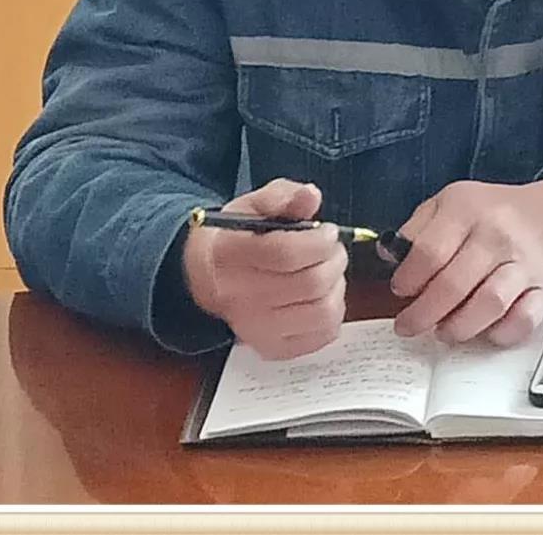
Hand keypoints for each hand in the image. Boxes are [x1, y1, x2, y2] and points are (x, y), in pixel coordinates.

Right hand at [182, 179, 346, 358]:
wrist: (206, 276)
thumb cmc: (235, 237)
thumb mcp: (253, 205)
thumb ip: (283, 196)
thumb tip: (311, 196)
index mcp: (231, 255)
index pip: (285, 254)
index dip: (318, 241)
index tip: (327, 231)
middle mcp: (240, 297)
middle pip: (309, 284)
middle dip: (334, 260)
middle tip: (333, 249)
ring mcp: (256, 328)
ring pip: (321, 313)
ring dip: (337, 287)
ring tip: (329, 271)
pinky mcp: (272, 347)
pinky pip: (321, 336)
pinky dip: (333, 314)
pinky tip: (322, 296)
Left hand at [389, 177, 542, 346]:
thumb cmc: (490, 213)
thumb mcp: (449, 203)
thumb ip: (417, 227)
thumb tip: (389, 254)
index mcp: (467, 209)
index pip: (429, 250)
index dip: (409, 278)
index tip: (400, 291)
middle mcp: (497, 235)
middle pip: (454, 283)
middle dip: (423, 313)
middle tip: (408, 326)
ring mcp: (524, 263)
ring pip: (489, 304)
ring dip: (458, 327)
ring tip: (442, 332)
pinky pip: (524, 321)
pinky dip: (501, 334)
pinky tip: (484, 333)